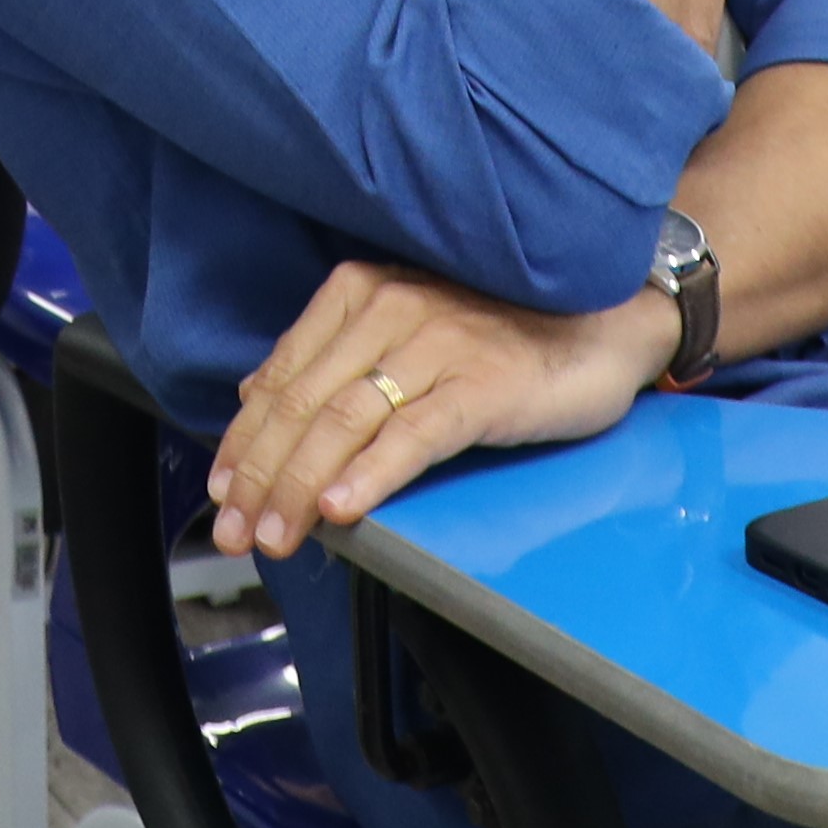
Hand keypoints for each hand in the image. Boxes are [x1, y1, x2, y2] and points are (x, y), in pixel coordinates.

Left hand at [206, 256, 677, 556]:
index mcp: (362, 292)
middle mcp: (392, 308)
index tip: (219, 493)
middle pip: (304, 402)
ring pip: (346, 419)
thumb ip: (335, 358)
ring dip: (300, 485)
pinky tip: (342, 507)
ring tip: (275, 534)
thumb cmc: (504, 333)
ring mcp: (439, 343)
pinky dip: (371, 473)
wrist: (608, 321)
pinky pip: (414, 433)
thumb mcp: (408, 332)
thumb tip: (255, 398)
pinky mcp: (484, 383)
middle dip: (260, 474)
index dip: (244, 441)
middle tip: (235, 533)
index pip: (282, 376)